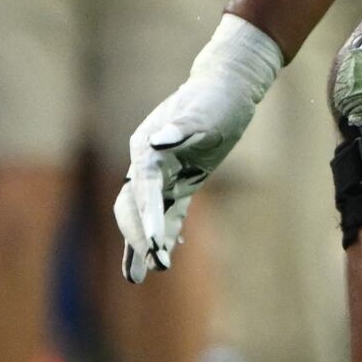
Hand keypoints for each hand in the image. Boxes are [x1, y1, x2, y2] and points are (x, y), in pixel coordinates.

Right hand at [113, 14, 283, 281]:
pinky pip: (167, 211)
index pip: (142, 191)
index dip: (146, 219)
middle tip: (149, 269)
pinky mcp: (180, 180)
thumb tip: (161, 142)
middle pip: (134, 208)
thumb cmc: (216, 98)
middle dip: (138, 239)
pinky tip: (166, 253)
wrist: (226, 84)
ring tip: (139, 277)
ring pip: (146, 214)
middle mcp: (147, 164)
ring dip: (143, 243)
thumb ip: (183, 129)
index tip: (153, 245)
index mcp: (147, 149)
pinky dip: (164, 231)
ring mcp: (162, 174)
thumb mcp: (204, 113)